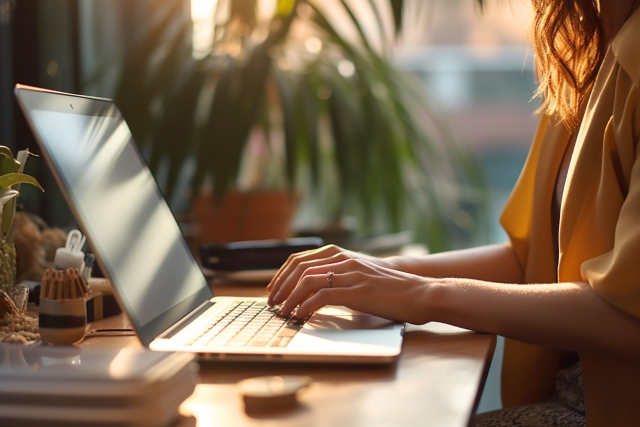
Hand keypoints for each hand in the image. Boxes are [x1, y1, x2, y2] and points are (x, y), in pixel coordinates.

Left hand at [267, 245, 393, 305]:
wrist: (418, 292)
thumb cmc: (390, 288)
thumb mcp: (360, 276)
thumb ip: (339, 277)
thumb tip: (313, 291)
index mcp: (342, 255)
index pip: (301, 259)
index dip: (282, 274)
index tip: (273, 288)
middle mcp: (343, 261)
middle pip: (300, 268)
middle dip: (282, 286)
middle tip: (272, 303)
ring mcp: (350, 275)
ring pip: (308, 281)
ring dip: (290, 297)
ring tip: (283, 312)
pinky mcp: (357, 291)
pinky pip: (323, 296)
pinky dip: (306, 306)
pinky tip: (301, 315)